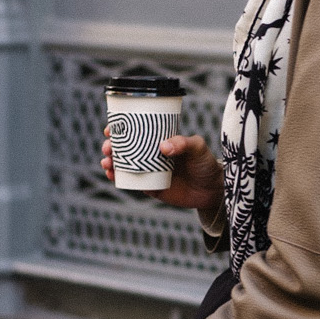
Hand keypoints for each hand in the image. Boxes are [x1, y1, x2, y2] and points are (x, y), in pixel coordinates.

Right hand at [100, 130, 223, 213]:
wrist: (212, 189)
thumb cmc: (206, 163)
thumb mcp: (197, 147)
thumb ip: (183, 143)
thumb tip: (163, 147)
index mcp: (159, 140)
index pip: (136, 131)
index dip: (120, 128)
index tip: (110, 128)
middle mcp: (151, 154)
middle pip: (124, 148)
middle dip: (111, 146)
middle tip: (108, 147)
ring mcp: (149, 171)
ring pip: (123, 165)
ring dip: (111, 162)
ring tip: (107, 162)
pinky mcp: (149, 187)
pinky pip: (130, 182)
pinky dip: (118, 179)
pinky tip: (112, 175)